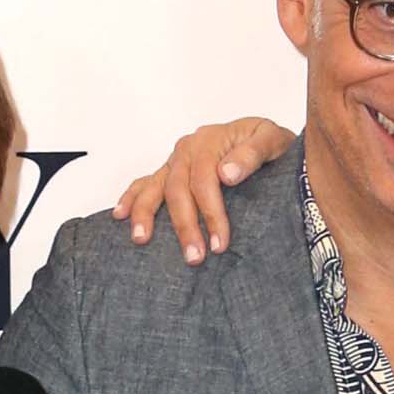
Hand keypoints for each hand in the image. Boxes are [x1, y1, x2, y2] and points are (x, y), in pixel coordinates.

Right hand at [111, 118, 296, 263]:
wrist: (265, 137)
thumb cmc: (267, 142)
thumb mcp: (272, 139)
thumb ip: (252, 154)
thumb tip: (226, 174)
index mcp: (210, 140)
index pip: (205, 180)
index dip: (211, 213)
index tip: (219, 243)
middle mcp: (188, 148)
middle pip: (178, 189)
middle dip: (184, 225)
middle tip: (194, 256)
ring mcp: (176, 160)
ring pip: (155, 186)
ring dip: (147, 214)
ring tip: (142, 240)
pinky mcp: (170, 170)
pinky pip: (145, 182)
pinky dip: (132, 197)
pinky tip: (121, 215)